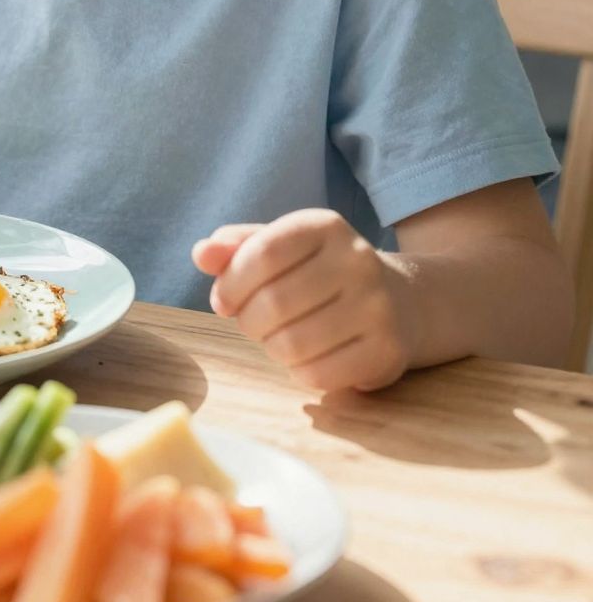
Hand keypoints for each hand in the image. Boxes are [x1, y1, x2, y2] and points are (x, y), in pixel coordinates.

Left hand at [192, 208, 411, 393]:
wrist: (401, 301)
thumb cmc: (320, 273)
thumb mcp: (282, 247)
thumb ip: (237, 248)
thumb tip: (201, 253)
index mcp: (325, 226)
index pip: (262, 253)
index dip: (231, 284)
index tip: (224, 301)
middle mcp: (357, 260)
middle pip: (273, 303)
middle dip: (248, 322)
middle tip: (254, 324)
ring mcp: (377, 307)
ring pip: (292, 344)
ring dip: (272, 348)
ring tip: (280, 338)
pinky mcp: (387, 351)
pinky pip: (318, 375)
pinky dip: (299, 372)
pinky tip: (307, 357)